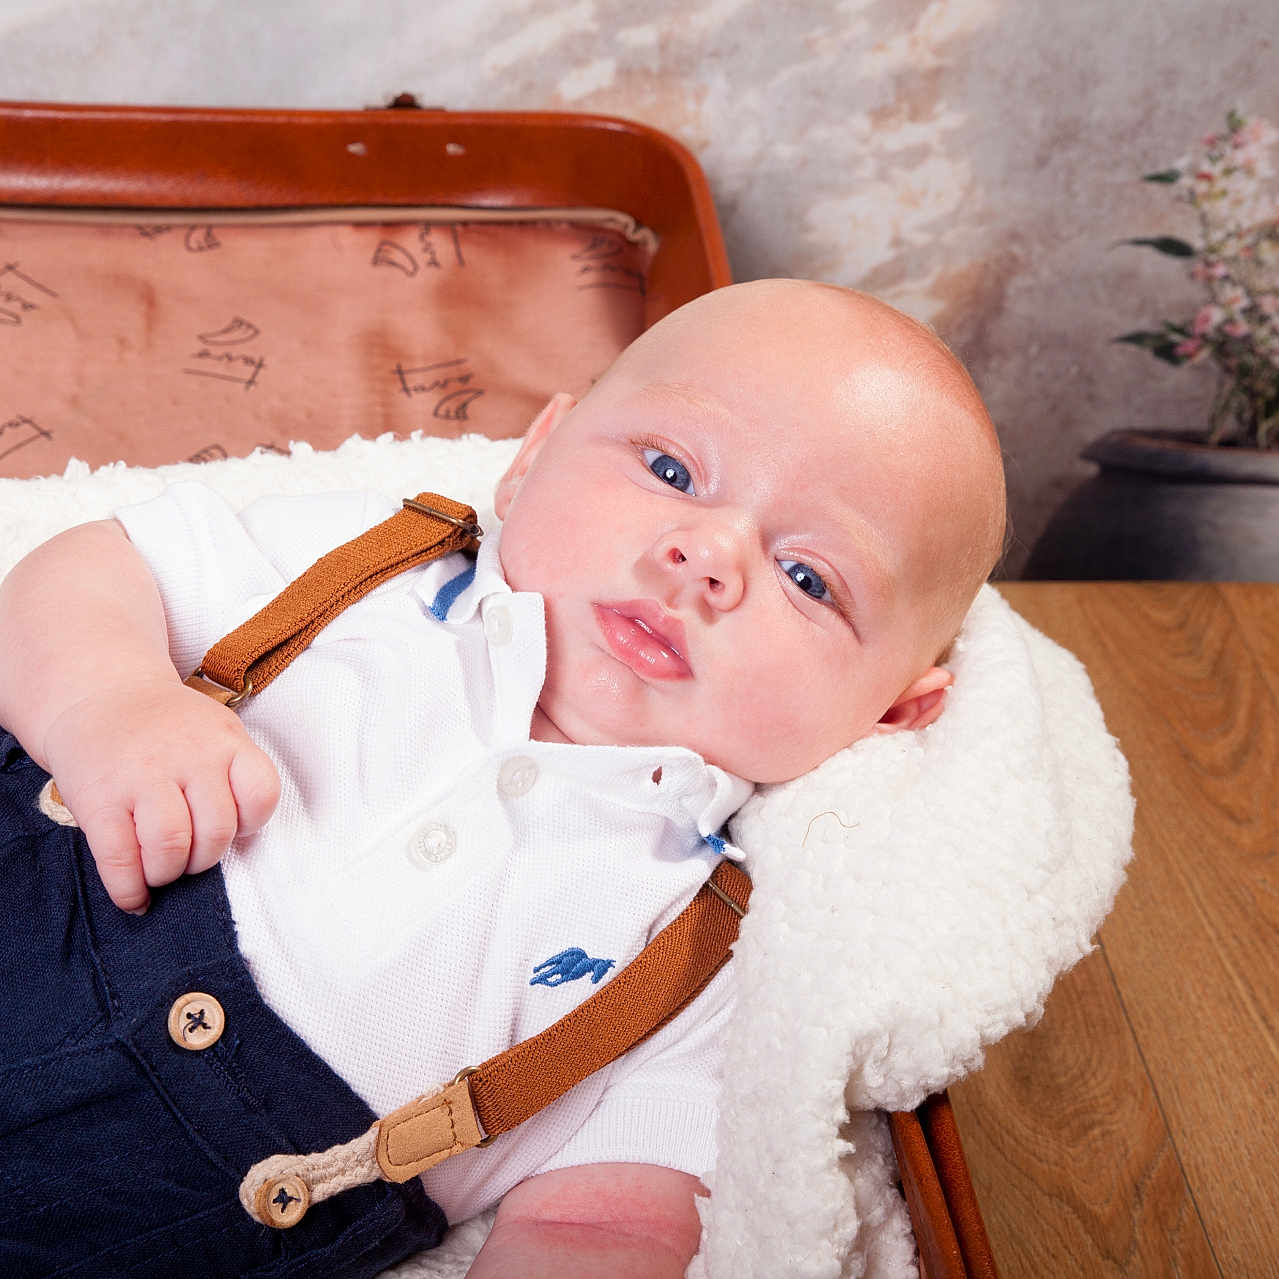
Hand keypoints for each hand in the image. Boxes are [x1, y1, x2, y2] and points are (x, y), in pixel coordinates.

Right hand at [41, 678, 279, 912]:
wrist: (98, 695)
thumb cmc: (168, 728)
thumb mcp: (215, 731)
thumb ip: (234, 774)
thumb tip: (243, 843)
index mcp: (225, 741)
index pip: (261, 794)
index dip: (250, 824)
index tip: (233, 828)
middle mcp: (188, 757)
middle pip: (216, 831)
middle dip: (205, 858)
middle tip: (190, 856)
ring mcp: (141, 777)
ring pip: (172, 848)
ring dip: (169, 872)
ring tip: (161, 868)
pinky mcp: (98, 799)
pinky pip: (120, 860)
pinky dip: (129, 890)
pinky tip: (134, 895)